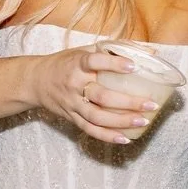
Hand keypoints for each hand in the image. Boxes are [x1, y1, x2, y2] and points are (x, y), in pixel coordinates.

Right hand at [26, 45, 159, 144]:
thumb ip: (114, 50)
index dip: (113, 63)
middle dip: (127, 102)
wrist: (36, 81)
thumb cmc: (66, 63)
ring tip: (143, 121)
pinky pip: (89, 130)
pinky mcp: (71, 117)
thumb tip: (151, 52)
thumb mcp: (84, 50)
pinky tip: (125, 138)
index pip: (93, 61)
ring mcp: (72, 103)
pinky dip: (107, 136)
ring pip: (97, 117)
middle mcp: (74, 84)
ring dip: (121, 121)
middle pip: (101, 96)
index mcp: (77, 64)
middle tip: (150, 104)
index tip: (133, 66)